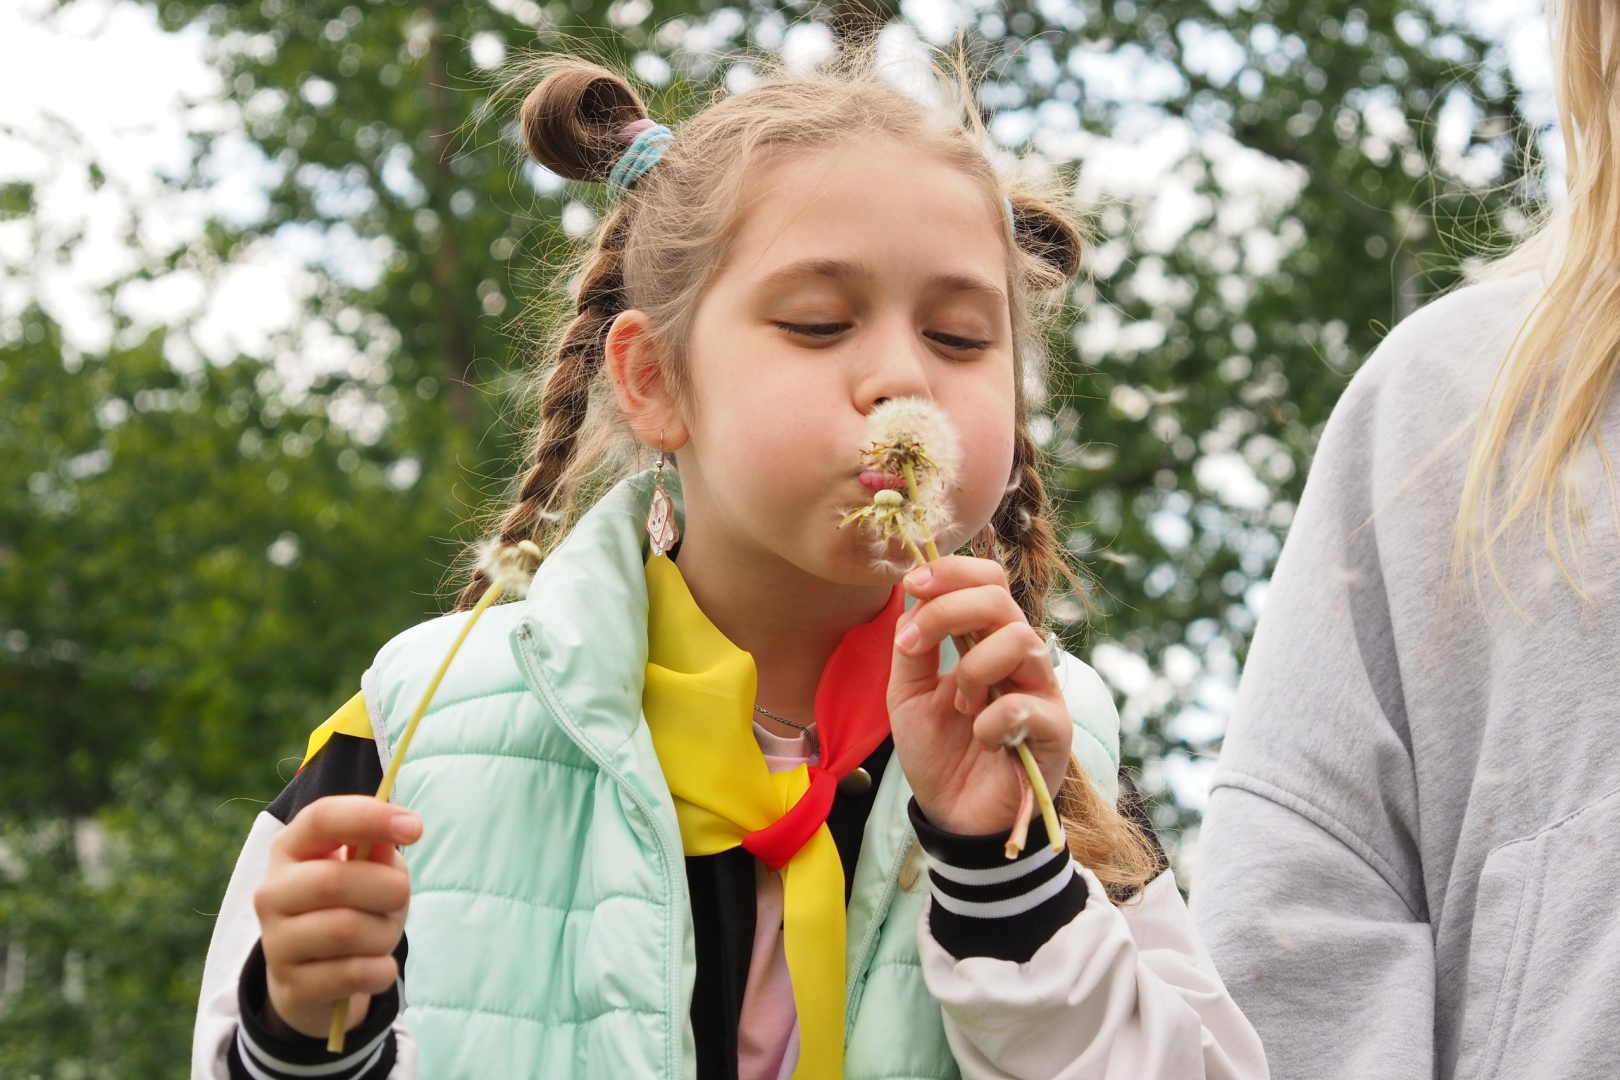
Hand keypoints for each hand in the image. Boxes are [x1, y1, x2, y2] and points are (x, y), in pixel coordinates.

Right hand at [253, 795, 420, 1038]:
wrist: (316, 979)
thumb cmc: (351, 908)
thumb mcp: (370, 872)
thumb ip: (380, 851)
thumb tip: (393, 834)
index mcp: (292, 849)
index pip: (321, 818)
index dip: (369, 817)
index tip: (415, 828)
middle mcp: (273, 892)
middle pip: (335, 881)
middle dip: (387, 890)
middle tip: (400, 898)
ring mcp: (276, 942)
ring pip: (346, 930)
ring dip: (385, 933)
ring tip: (383, 935)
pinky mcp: (292, 986)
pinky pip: (354, 974)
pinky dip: (381, 969)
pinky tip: (376, 965)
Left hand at [888, 556, 1069, 835]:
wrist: (954, 815)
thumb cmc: (938, 752)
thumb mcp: (906, 693)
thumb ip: (911, 646)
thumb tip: (913, 595)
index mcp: (986, 641)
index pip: (987, 581)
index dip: (953, 572)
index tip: (913, 584)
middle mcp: (1019, 657)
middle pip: (1001, 599)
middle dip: (951, 610)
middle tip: (916, 643)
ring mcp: (1041, 690)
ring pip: (1020, 639)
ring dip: (973, 668)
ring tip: (960, 705)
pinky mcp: (1055, 729)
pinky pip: (1025, 703)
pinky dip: (990, 719)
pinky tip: (981, 738)